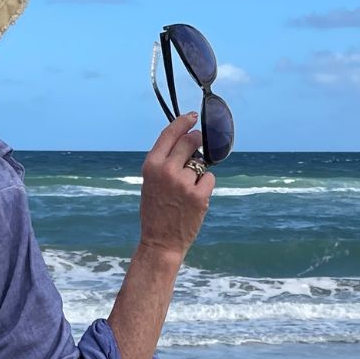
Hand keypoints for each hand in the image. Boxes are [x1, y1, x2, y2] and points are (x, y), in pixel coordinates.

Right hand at [136, 111, 214, 261]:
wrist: (159, 242)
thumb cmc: (155, 211)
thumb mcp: (150, 183)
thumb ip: (164, 162)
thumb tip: (187, 141)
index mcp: (151, 166)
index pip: (169, 134)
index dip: (183, 122)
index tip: (192, 116)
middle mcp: (166, 171)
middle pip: (190, 142)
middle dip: (196, 141)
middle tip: (198, 145)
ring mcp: (184, 182)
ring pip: (200, 163)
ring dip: (197, 172)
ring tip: (185, 191)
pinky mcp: (199, 195)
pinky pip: (209, 178)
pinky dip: (205, 186)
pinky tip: (194, 199)